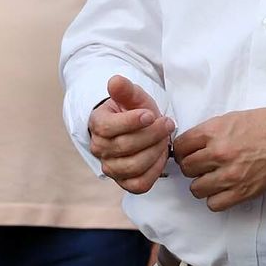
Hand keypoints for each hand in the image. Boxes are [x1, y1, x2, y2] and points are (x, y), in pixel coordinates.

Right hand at [87, 75, 175, 194]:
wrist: (141, 129)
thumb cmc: (136, 111)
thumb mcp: (133, 96)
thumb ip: (125, 89)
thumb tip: (114, 81)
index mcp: (97, 124)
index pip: (107, 127)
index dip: (131, 122)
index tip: (151, 114)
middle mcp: (99, 149)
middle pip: (124, 146)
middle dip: (151, 134)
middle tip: (167, 123)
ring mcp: (111, 168)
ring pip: (133, 166)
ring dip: (155, 151)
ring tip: (165, 138)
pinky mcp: (124, 183)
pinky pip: (139, 184)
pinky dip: (154, 171)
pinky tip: (161, 155)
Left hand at [173, 107, 265, 211]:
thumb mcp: (234, 117)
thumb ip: (211, 131)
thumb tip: (192, 143)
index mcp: (215, 131)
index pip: (181, 146)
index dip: (182, 150)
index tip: (188, 152)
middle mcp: (219, 153)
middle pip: (186, 168)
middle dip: (192, 166)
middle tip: (203, 165)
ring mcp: (230, 175)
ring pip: (196, 188)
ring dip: (202, 183)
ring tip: (214, 177)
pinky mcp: (243, 192)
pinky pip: (214, 204)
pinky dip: (215, 198)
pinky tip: (224, 189)